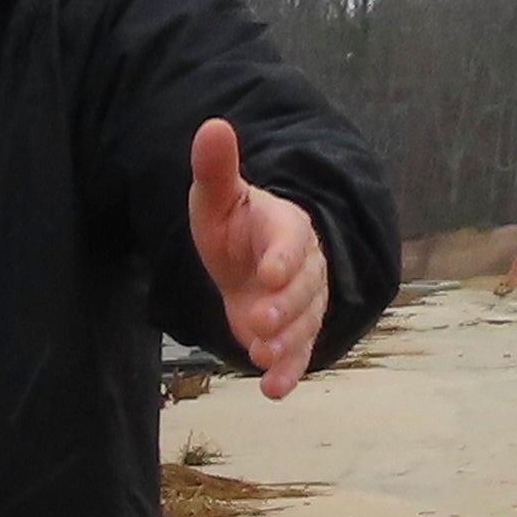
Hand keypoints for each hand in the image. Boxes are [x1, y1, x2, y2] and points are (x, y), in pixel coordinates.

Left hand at [188, 119, 325, 395]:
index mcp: (287, 228)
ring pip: (305, 322)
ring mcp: (302, 302)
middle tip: (260, 322)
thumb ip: (217, 169)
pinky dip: (288, 372)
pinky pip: (298, 353)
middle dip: (284, 306)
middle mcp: (305, 266)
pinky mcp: (294, 332)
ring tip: (263, 357)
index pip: (292, 240)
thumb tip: (211, 125)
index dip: (283, 257)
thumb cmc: (233, 225)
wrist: (245, 259)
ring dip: (286, 342)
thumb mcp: (216, 198)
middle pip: (304, 287)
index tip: (269, 273)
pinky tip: (273, 391)